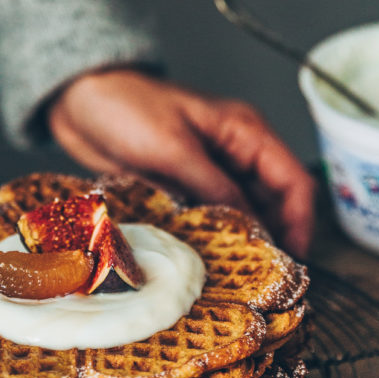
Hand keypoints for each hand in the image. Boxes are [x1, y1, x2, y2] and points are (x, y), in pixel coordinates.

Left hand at [47, 69, 315, 257]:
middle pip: (274, 203)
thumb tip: (254, 228)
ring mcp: (209, 172)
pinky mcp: (183, 188)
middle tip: (268, 279)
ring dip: (243, 242)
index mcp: (245, 132)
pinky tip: (208, 263)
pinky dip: (214, 238)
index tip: (294, 260)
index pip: (293, 180)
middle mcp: (234, 154)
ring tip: (240, 278)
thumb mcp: (173, 147)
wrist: (77, 98)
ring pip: (243, 214)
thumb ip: (215, 187)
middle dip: (275, 238)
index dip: (301, 221)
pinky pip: (210, 217)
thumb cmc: (125, 106)